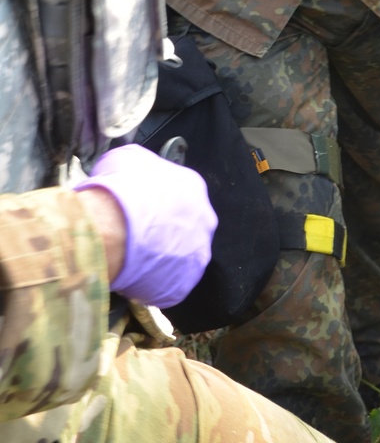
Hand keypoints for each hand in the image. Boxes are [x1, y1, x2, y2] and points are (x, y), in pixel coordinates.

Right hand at [75, 145, 217, 307]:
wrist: (112, 224)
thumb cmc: (119, 189)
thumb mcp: (126, 158)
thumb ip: (141, 166)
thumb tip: (134, 173)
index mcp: (193, 186)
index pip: (180, 197)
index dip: (158, 206)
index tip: (141, 213)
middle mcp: (204, 218)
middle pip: (186, 227)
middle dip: (165, 233)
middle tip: (138, 238)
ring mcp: (198, 251)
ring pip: (181, 257)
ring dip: (162, 260)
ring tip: (133, 260)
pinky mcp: (186, 281)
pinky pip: (170, 283)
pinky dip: (154, 283)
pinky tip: (134, 277)